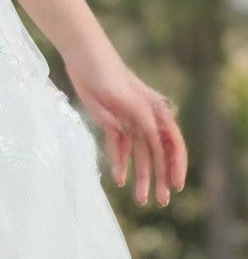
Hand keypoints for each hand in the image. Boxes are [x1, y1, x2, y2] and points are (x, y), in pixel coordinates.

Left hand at [62, 42, 186, 206]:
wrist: (82, 56)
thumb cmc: (108, 72)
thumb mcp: (129, 96)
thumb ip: (144, 118)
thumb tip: (157, 139)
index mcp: (154, 112)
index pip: (171, 144)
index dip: (176, 165)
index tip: (176, 185)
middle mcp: (144, 119)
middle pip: (156, 154)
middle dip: (159, 178)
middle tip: (162, 202)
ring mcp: (127, 121)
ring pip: (138, 155)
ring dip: (140, 176)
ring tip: (139, 199)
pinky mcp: (110, 122)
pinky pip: (118, 147)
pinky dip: (119, 163)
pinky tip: (119, 180)